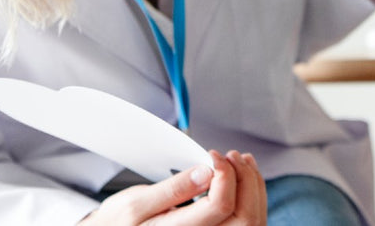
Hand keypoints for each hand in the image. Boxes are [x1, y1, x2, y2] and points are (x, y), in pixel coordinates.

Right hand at [80, 150, 266, 224]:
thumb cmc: (120, 222)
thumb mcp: (136, 202)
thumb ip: (173, 189)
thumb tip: (206, 172)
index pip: (219, 206)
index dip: (224, 174)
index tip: (213, 156)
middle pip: (244, 218)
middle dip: (246, 180)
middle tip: (232, 155)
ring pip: (251, 221)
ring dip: (253, 187)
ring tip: (241, 162)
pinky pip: (245, 223)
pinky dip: (251, 197)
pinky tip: (243, 178)